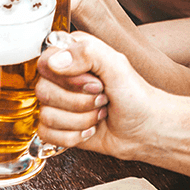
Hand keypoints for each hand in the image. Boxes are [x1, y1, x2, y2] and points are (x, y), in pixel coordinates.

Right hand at [36, 32, 166, 161]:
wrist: (145, 130)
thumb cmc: (136, 96)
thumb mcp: (117, 65)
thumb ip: (88, 52)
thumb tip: (55, 61)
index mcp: (72, 55)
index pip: (45, 62)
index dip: (68, 78)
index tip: (93, 82)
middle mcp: (61, 77)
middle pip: (43, 91)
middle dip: (79, 102)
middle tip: (101, 99)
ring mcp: (57, 103)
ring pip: (46, 115)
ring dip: (80, 120)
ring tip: (99, 114)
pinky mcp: (57, 126)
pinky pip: (46, 133)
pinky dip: (73, 136)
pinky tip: (89, 130)